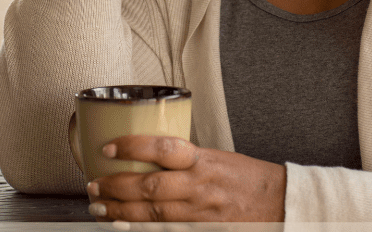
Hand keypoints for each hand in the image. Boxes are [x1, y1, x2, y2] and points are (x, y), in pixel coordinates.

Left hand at [86, 135, 285, 223]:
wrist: (278, 203)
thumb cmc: (245, 176)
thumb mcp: (215, 155)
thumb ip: (183, 156)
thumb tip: (145, 151)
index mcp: (203, 160)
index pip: (163, 148)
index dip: (133, 147)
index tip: (108, 147)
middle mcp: (199, 186)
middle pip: (151, 187)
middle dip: (116, 187)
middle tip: (93, 184)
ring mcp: (199, 213)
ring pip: (153, 214)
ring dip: (121, 212)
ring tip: (98, 207)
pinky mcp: (200, 230)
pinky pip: (164, 230)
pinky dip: (140, 228)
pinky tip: (121, 225)